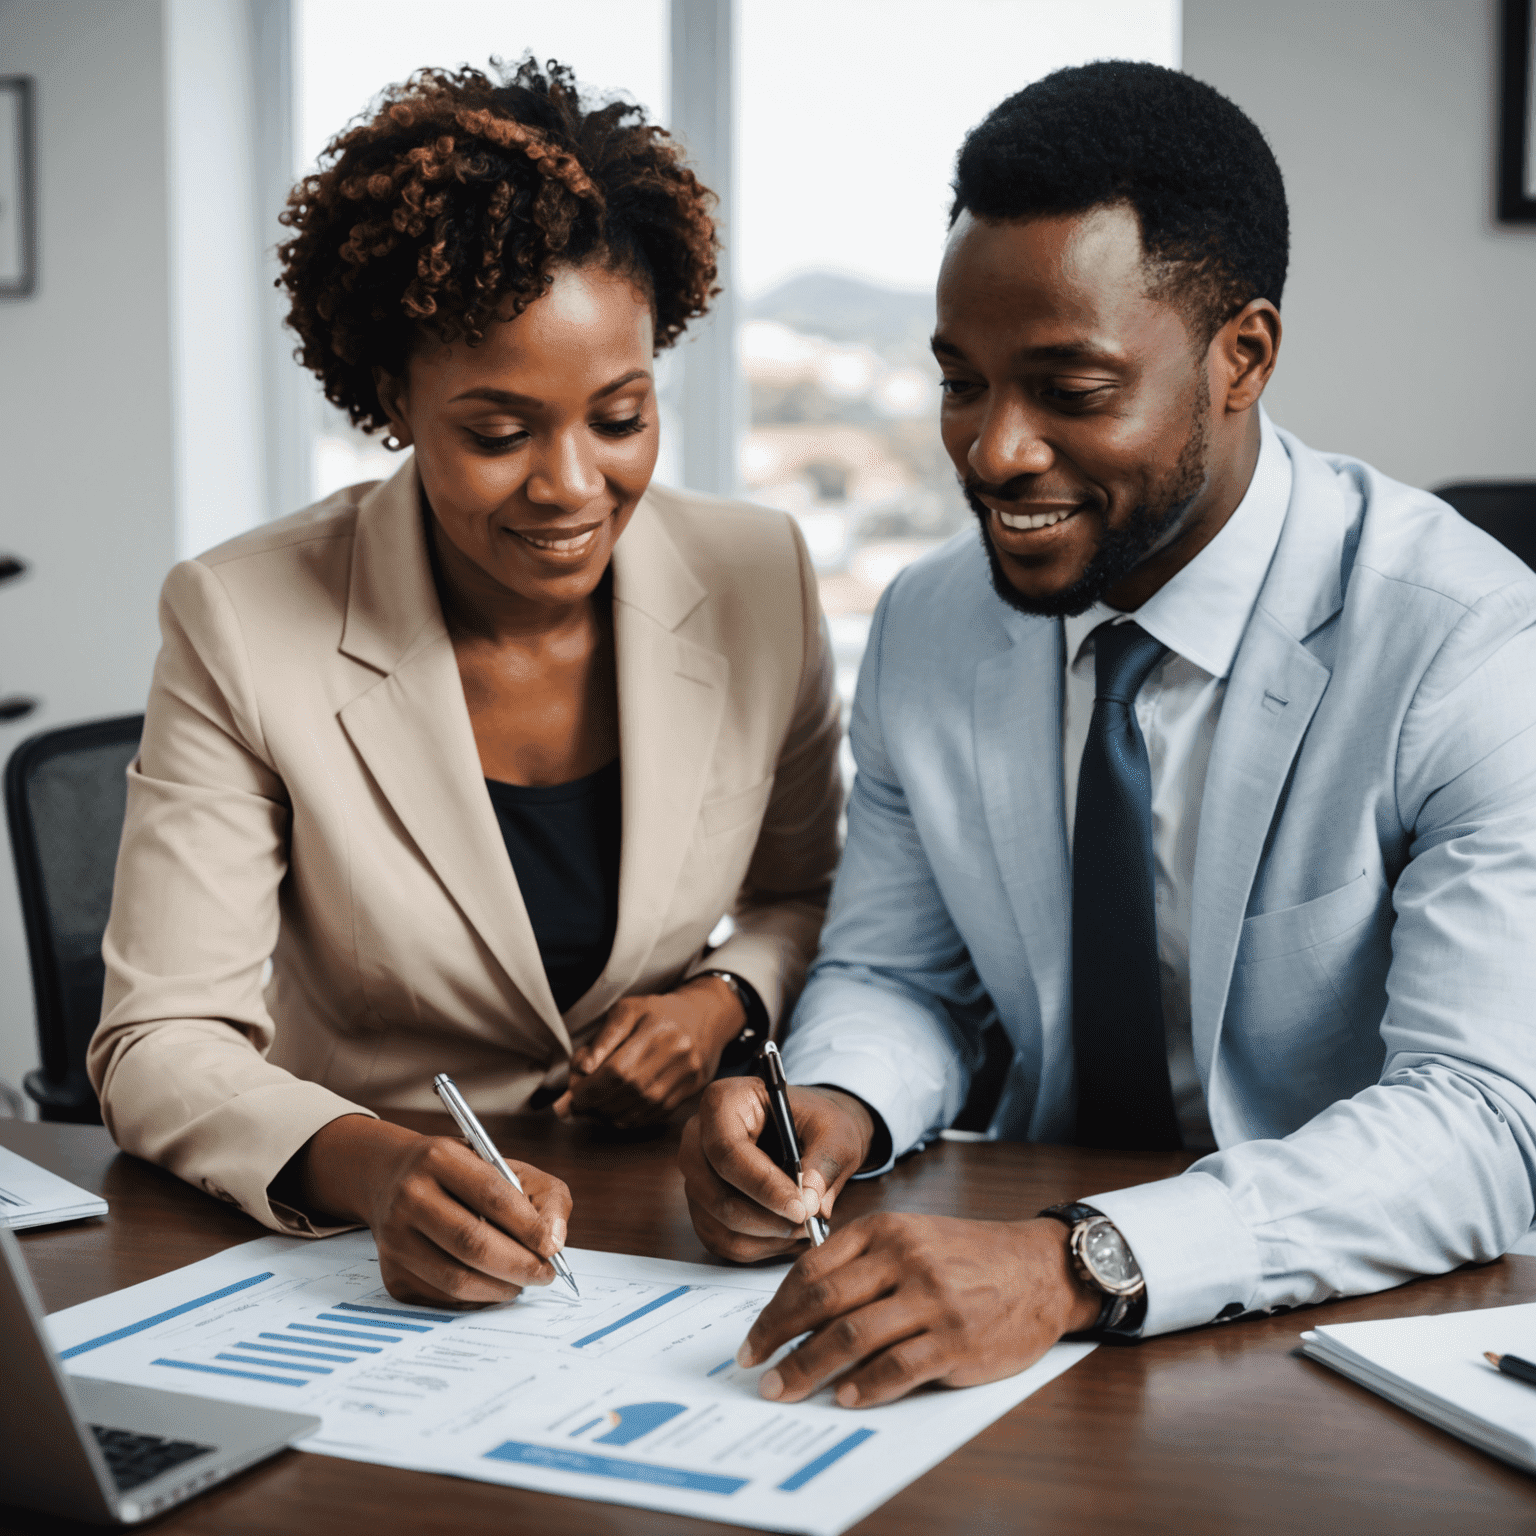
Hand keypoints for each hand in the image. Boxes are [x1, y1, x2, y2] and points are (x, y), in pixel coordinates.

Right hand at [290, 1115, 571, 1306]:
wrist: (393, 1180)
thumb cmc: (463, 1176)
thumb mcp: (506, 1167)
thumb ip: (545, 1196)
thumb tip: (555, 1240)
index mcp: (440, 1157)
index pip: (491, 1195)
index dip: (527, 1225)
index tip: (553, 1246)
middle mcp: (410, 1195)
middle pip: (471, 1242)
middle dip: (519, 1265)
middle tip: (545, 1275)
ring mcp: (395, 1237)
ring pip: (456, 1278)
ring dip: (500, 1287)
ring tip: (521, 1281)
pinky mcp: (392, 1273)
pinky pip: (442, 1297)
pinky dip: (476, 1298)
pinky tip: (492, 1285)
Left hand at [554, 977, 745, 1127]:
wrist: (705, 1017)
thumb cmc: (659, 1012)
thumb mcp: (628, 1009)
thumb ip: (603, 1038)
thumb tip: (582, 1071)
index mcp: (657, 1030)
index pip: (617, 1070)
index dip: (590, 1089)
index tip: (571, 1096)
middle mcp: (677, 1055)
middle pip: (628, 1093)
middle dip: (596, 1104)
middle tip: (577, 1105)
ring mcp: (687, 1077)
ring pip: (641, 1109)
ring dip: (609, 1116)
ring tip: (592, 1109)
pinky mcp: (691, 1092)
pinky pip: (654, 1116)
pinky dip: (629, 1119)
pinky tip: (614, 1112)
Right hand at [680, 1077, 873, 1260]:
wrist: (809, 1132)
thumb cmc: (818, 1124)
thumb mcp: (836, 1132)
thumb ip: (825, 1162)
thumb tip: (810, 1201)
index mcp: (724, 1101)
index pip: (728, 1150)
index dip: (763, 1184)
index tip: (801, 1208)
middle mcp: (697, 1137)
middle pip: (716, 1193)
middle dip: (766, 1218)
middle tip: (809, 1223)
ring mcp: (695, 1174)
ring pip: (719, 1223)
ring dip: (766, 1235)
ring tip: (805, 1226)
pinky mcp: (701, 1205)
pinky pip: (721, 1240)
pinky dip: (758, 1246)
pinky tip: (787, 1232)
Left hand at [735, 1214, 1100, 1407]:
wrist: (1039, 1268)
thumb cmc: (968, 1257)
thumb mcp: (912, 1237)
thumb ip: (862, 1264)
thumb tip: (802, 1311)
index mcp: (885, 1231)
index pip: (812, 1269)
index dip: (776, 1307)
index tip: (755, 1336)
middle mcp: (904, 1260)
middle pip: (823, 1303)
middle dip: (779, 1339)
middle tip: (756, 1367)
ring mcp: (931, 1300)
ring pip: (853, 1336)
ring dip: (810, 1368)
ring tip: (785, 1388)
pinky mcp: (957, 1339)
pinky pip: (899, 1367)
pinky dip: (866, 1386)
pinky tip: (846, 1398)